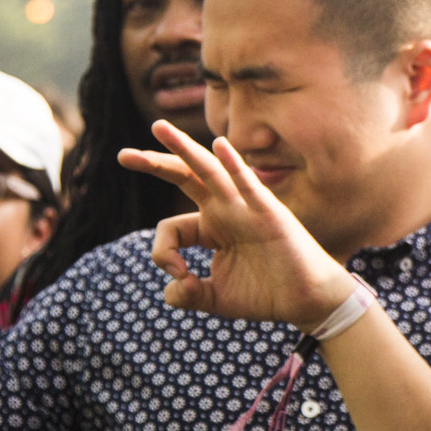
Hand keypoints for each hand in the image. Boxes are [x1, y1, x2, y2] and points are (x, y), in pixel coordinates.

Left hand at [119, 122, 352, 329]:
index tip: (177, 276)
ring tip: (159, 128)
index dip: (162, 252)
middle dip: (154, 164)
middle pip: (185, 178)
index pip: (171, 227)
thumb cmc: (266, 294)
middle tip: (123, 156)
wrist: (307, 301)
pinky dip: (234, 164)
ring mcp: (247, 209)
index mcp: (212, 227)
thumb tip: (172, 287)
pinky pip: (248, 184)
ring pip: (209, 172)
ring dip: (183, 149)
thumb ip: (187, 294)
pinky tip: (219, 145)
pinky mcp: (269, 214)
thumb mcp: (215, 298)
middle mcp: (227, 211)